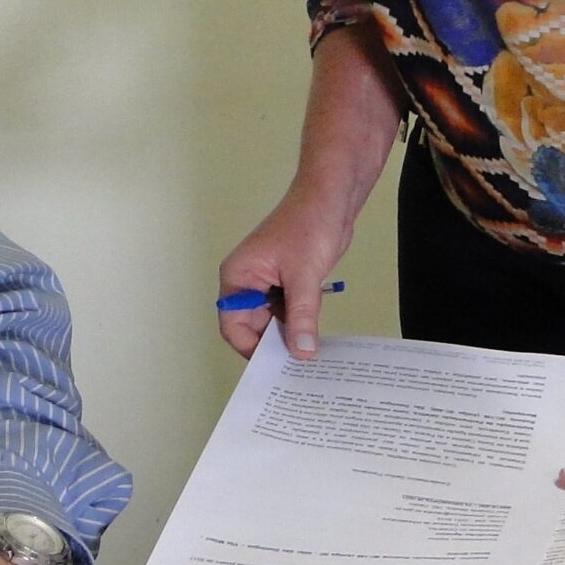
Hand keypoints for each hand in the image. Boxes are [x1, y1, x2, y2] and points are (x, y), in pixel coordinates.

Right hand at [218, 185, 352, 359]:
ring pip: (272, 322)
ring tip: (309, 357)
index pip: (233, 325)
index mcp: (238, 277)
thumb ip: (302, 316)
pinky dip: (300, 324)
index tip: (277, 366)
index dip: (253, 348)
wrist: (331, 197)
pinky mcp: (287, 282)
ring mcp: (268, 283)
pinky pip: (289, 312)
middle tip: (297, 367)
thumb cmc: (308, 225)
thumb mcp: (304, 275)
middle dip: (274, 345)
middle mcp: (247, 283)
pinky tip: (315, 338)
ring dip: (290, 336)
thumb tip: (301, 352)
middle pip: (252, 327)